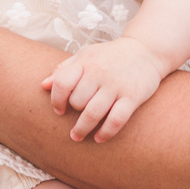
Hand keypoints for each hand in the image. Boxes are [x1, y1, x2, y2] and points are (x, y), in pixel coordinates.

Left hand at [43, 38, 163, 141]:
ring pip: (93, 113)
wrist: (146, 50)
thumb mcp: (86, 55)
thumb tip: (43, 85)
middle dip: (74, 113)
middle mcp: (99, 73)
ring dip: (82, 129)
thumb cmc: (110, 56)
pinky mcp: (132, 96)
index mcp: (85, 62)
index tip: (58, 110)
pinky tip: (99, 138)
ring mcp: (116, 85)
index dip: (56, 100)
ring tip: (77, 136)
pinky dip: (106, 132)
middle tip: (76, 118)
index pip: (62, 83)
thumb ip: (64, 69)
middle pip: (77, 101)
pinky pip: (116, 119)